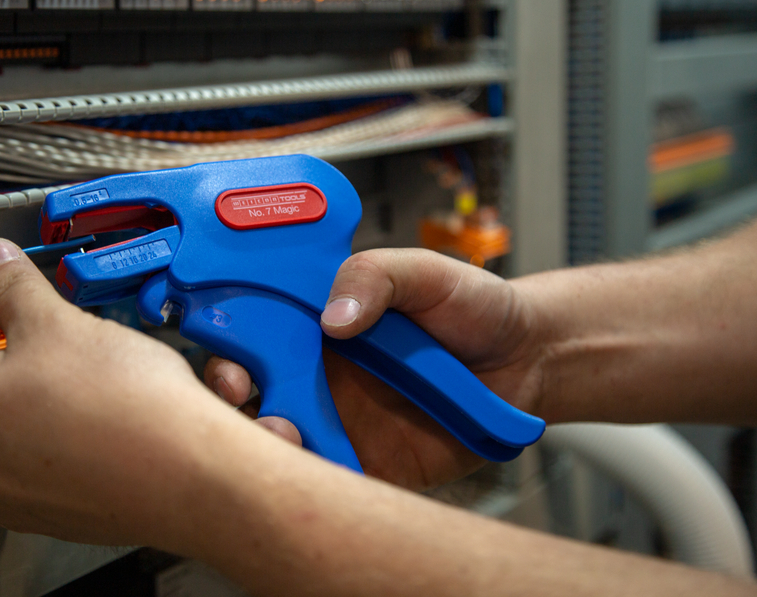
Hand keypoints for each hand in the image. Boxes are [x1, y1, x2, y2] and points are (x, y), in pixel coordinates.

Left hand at [0, 238, 285, 548]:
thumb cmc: (122, 405)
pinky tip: (70, 406)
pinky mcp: (41, 511)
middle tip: (12, 307)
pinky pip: (19, 457)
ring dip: (3, 385)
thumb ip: (12, 285)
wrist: (187, 476)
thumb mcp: (58, 322)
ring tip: (41, 357)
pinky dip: (33, 425)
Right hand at [205, 249, 547, 490]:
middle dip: (232, 405)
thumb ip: (377, 276)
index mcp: (320, 324)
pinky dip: (314, 486)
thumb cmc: (474, 308)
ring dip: (268, 445)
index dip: (229, 351)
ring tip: (286, 435)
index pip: (253, 335)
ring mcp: (340, 420)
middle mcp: (319, 374)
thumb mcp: (427, 270)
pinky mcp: (368, 462)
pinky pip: (329, 479)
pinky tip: (318, 476)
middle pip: (252, 394)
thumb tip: (334, 317)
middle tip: (243, 402)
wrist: (527, 361)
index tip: (231, 365)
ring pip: (280, 441)